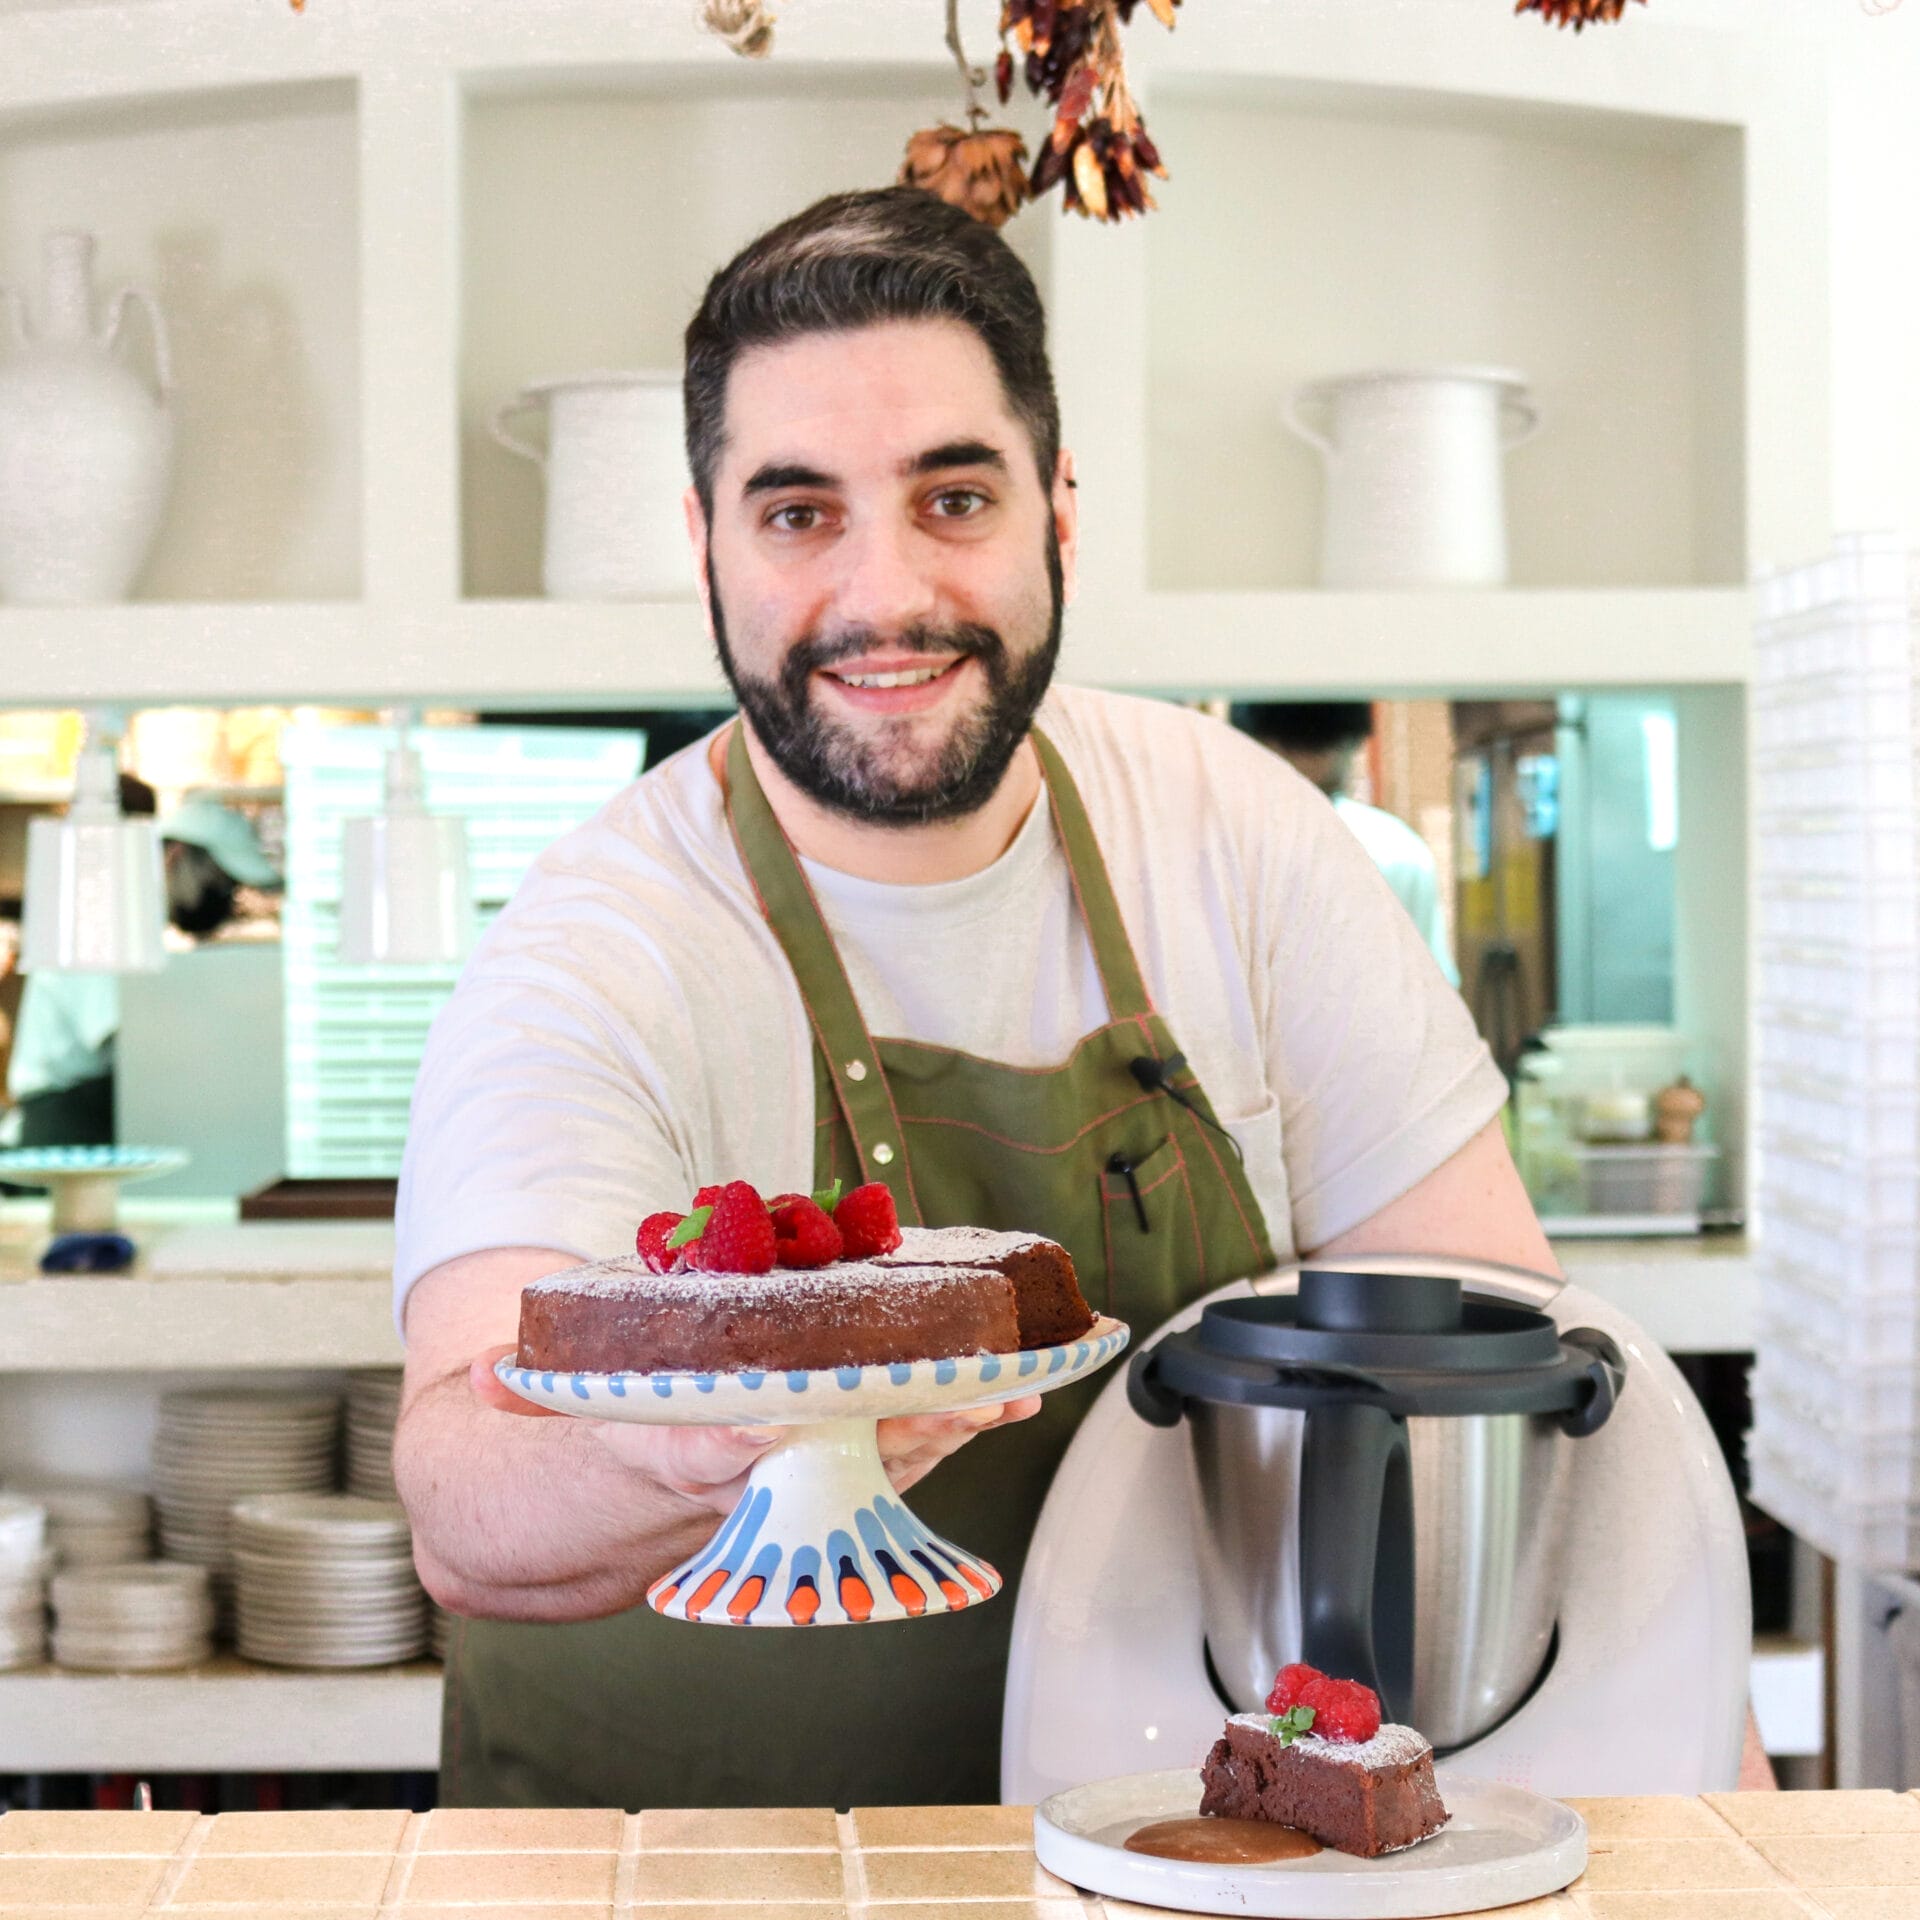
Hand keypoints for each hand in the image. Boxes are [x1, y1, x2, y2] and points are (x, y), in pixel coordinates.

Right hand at [470, 1347, 1041, 1512]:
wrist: (569, 1515)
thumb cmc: (579, 1431)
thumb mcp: (544, 1406)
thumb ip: (527, 1388)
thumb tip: (481, 1370)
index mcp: (662, 1460)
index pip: (701, 1457)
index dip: (741, 1447)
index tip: (775, 1425)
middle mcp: (735, 1490)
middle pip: (821, 1468)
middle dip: (890, 1436)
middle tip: (953, 1402)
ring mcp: (782, 1492)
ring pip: (871, 1471)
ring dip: (940, 1435)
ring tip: (1003, 1396)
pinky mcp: (816, 1481)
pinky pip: (891, 1461)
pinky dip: (947, 1433)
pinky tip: (1005, 1401)